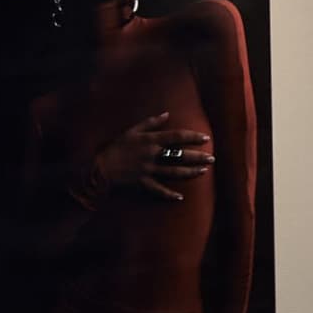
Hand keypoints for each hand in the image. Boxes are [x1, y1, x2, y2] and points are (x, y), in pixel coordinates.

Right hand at [83, 112, 213, 203]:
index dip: (192, 137)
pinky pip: (159, 190)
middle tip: (212, 158)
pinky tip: (180, 197)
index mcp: (150, 141)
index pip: (176, 137)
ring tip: (203, 172)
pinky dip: (169, 195)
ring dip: (190, 173)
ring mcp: (148, 170)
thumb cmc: (115, 147)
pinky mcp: (143, 183)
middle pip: (180, 156)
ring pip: (174, 172)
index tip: (205, 138)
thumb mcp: (131, 131)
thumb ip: (150, 123)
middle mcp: (152, 155)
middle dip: (197, 157)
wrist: (100, 167)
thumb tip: (166, 114)